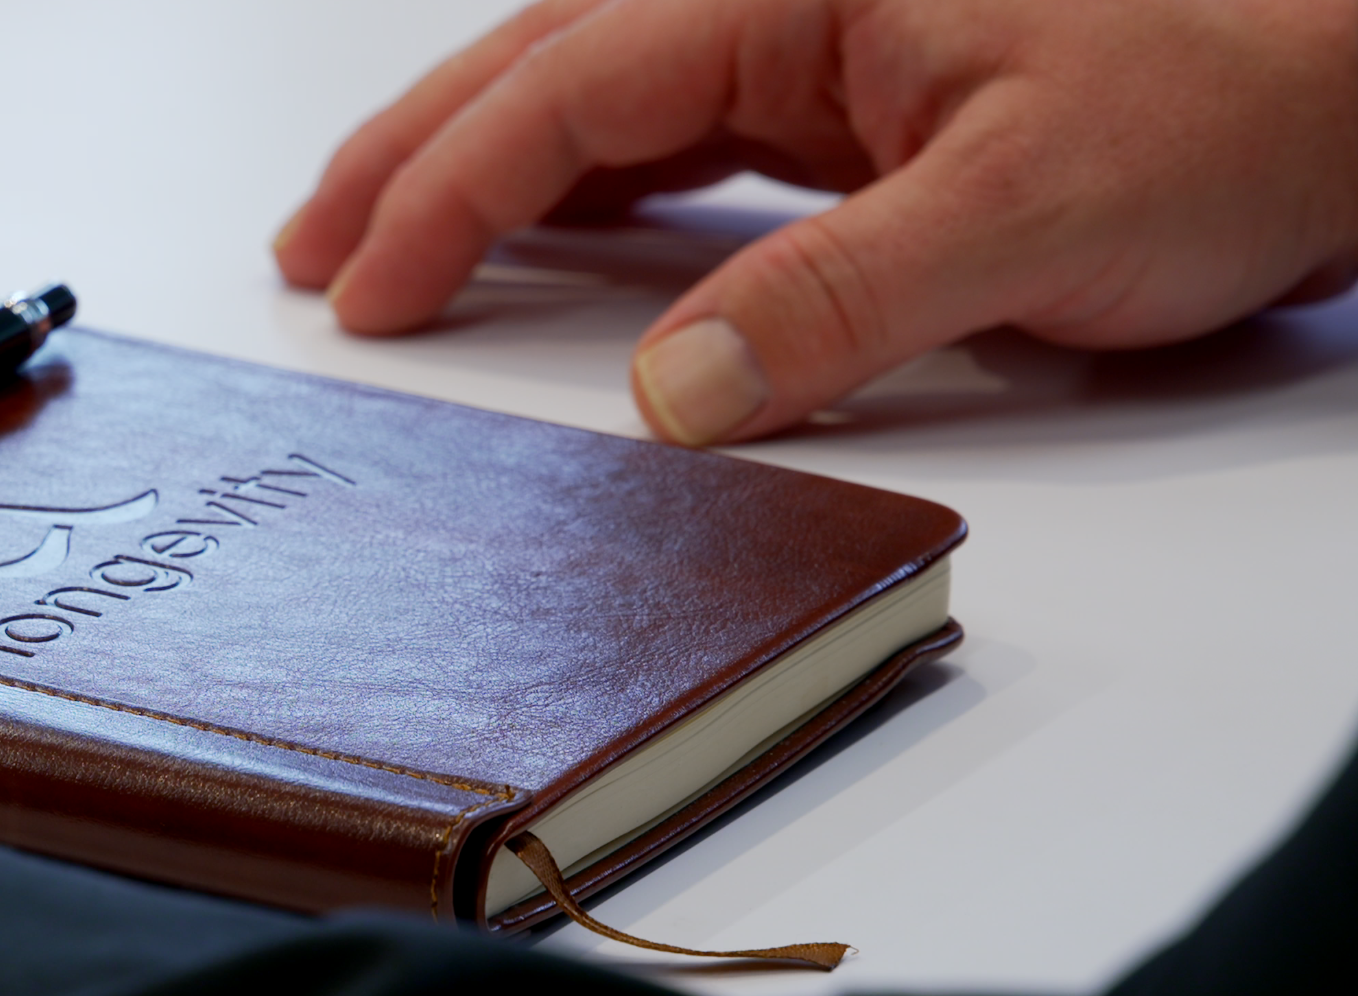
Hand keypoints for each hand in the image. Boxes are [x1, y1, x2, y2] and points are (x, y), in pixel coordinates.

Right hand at [275, 0, 1357, 443]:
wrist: (1356, 79)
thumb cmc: (1232, 102)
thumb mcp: (1032, 211)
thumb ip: (839, 302)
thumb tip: (671, 393)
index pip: (570, 89)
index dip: (447, 191)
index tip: (361, 286)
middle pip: (545, 63)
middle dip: (413, 156)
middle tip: (310, 249)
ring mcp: (814, 33)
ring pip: (596, 89)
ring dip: (482, 163)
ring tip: (383, 237)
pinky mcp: (849, 88)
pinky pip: (673, 125)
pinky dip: (586, 181)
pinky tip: (556, 232)